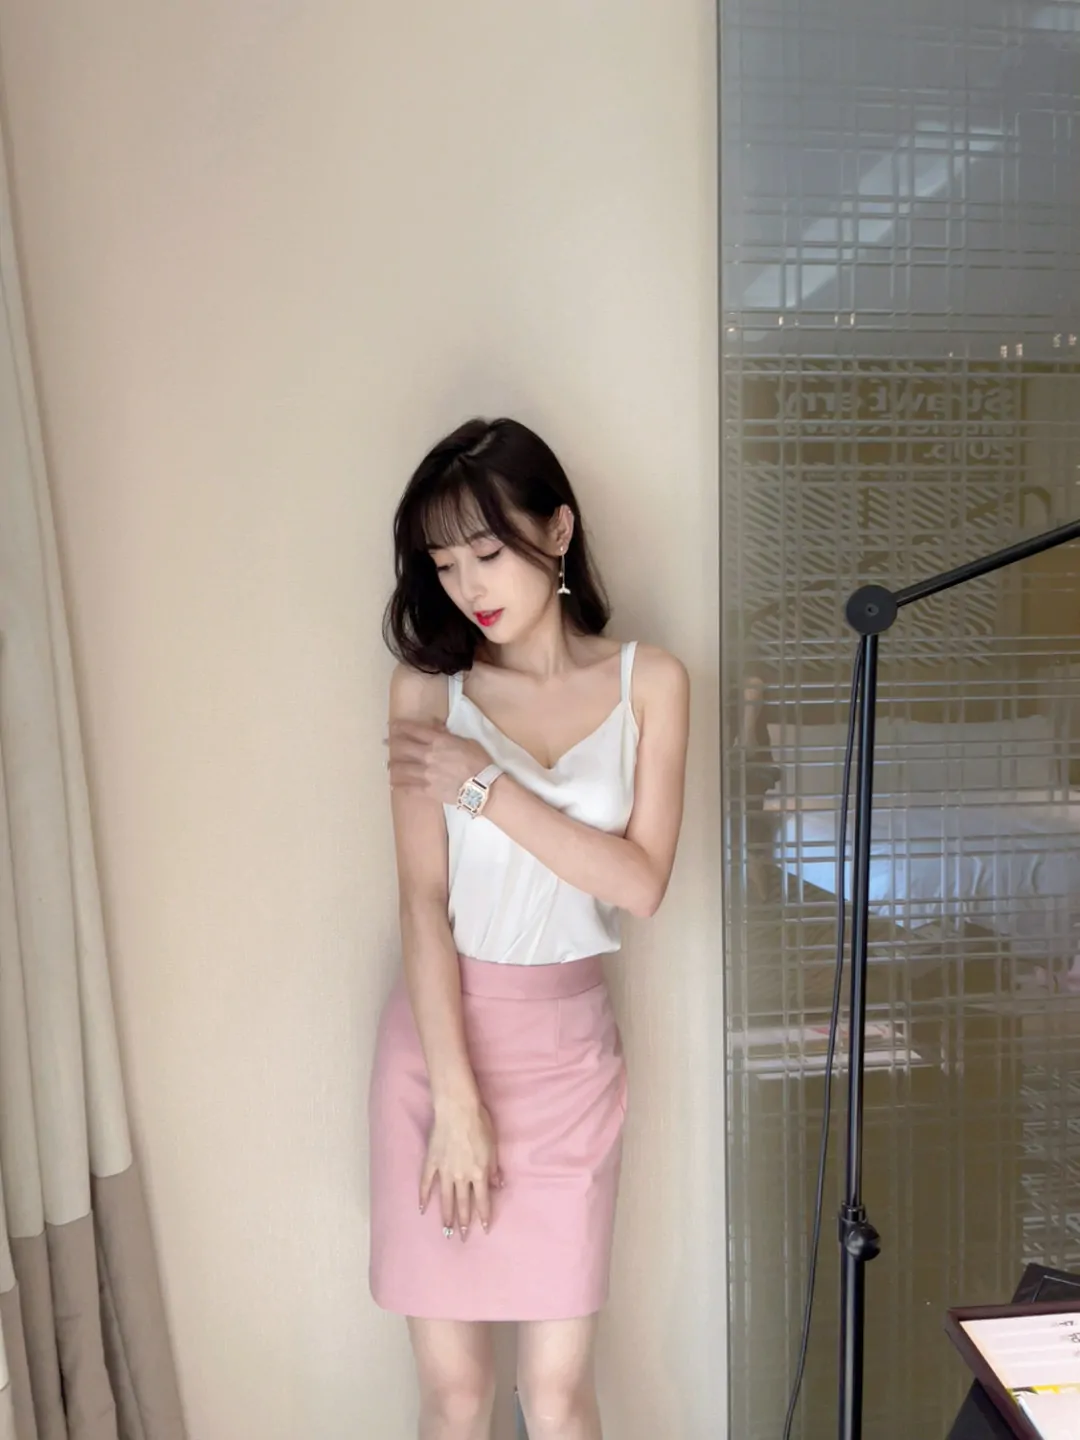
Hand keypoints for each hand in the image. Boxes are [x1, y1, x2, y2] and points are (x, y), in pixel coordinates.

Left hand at [387, 720, 490, 804]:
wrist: (483, 787)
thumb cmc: (479, 762)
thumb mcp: (466, 742)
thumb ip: (447, 734)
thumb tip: (434, 726)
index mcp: (439, 741)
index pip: (415, 730)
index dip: (401, 727)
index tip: (393, 726)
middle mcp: (428, 756)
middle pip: (403, 747)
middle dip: (392, 743)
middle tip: (385, 743)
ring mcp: (426, 774)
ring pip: (402, 768)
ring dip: (393, 765)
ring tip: (388, 765)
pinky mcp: (427, 790)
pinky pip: (408, 787)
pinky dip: (399, 786)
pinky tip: (393, 784)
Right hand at [420, 1096, 501, 1239]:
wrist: (457, 1110)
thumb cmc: (479, 1124)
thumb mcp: (493, 1147)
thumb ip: (493, 1168)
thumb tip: (497, 1185)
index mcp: (479, 1173)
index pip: (482, 1200)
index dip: (483, 1216)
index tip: (484, 1229)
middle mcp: (462, 1176)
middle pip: (463, 1203)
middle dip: (464, 1221)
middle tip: (462, 1237)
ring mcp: (444, 1170)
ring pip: (445, 1198)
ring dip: (446, 1215)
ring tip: (446, 1230)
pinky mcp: (431, 1162)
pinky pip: (425, 1182)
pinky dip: (423, 1196)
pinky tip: (422, 1208)